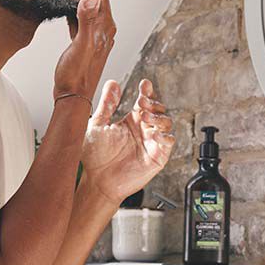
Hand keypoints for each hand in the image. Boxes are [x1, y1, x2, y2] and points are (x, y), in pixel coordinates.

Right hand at [53, 0, 113, 100]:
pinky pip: (82, 19)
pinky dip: (76, 9)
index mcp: (105, 28)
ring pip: (90, 8)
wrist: (72, 97)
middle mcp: (104, 31)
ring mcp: (95, 37)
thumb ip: (87, 20)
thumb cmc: (75, 75)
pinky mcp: (85, 43)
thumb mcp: (80, 45)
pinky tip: (68, 5)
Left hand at [80, 78, 175, 203]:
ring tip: (144, 116)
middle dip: (153, 103)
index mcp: (130, 121)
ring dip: (158, 117)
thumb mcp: (98, 126)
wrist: (98, 181)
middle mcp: (143, 130)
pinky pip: (169, 142)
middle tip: (142, 103)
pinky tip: (154, 134)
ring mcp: (151, 143)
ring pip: (166, 123)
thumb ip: (107, 105)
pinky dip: (165, 136)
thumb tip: (113, 83)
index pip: (145, 102)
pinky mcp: (157, 157)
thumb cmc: (96, 157)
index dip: (147, 92)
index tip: (145, 84)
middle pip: (158, 110)